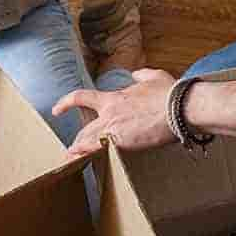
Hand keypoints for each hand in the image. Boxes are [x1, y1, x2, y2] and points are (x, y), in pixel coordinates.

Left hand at [54, 68, 177, 158]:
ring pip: (86, 141)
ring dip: (76, 152)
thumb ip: (142, 75)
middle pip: (83, 129)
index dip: (66, 103)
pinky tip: (75, 160)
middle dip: (76, 142)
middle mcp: (109, 113)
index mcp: (114, 98)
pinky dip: (83, 154)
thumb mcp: (155, 77)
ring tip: (68, 162)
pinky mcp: (120, 140)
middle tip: (69, 152)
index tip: (56, 110)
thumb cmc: (170, 94)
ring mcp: (112, 127)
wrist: (179, 107)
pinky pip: (95, 149)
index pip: (83, 97)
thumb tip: (135, 73)